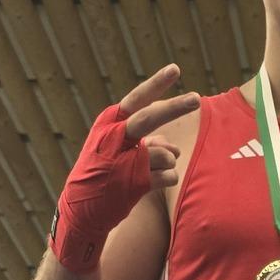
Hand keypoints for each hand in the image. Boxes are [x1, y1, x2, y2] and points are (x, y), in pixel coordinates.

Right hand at [49, 64, 198, 271]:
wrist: (82, 209)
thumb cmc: (102, 174)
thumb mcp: (117, 149)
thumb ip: (145, 141)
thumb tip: (172, 146)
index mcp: (109, 123)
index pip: (137, 99)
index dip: (156, 84)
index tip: (175, 69)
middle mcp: (114, 138)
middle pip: (150, 118)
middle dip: (175, 107)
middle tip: (196, 100)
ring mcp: (123, 161)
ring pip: (166, 154)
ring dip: (167, 163)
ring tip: (147, 172)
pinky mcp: (134, 183)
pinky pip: (169, 176)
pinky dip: (166, 180)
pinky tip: (150, 184)